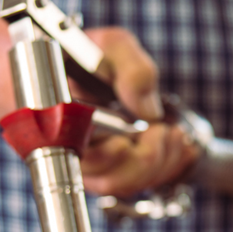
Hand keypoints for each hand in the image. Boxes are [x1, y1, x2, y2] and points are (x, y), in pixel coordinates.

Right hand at [77, 28, 199, 196]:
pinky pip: (139, 184)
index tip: (129, 139)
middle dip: (144, 159)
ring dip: (159, 164)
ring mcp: (91, 166)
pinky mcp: (112, 170)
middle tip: (161, 130)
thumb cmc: (90, 54)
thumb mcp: (112, 45)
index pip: (80, 159)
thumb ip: (132, 69)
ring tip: (169, 133)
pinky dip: (166, 167)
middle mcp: (70, 152)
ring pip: (125, 186)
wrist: (83, 65)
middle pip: (106, 181)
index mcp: (60, 122)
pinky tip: (172, 143)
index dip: (109, 156)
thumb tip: (148, 112)